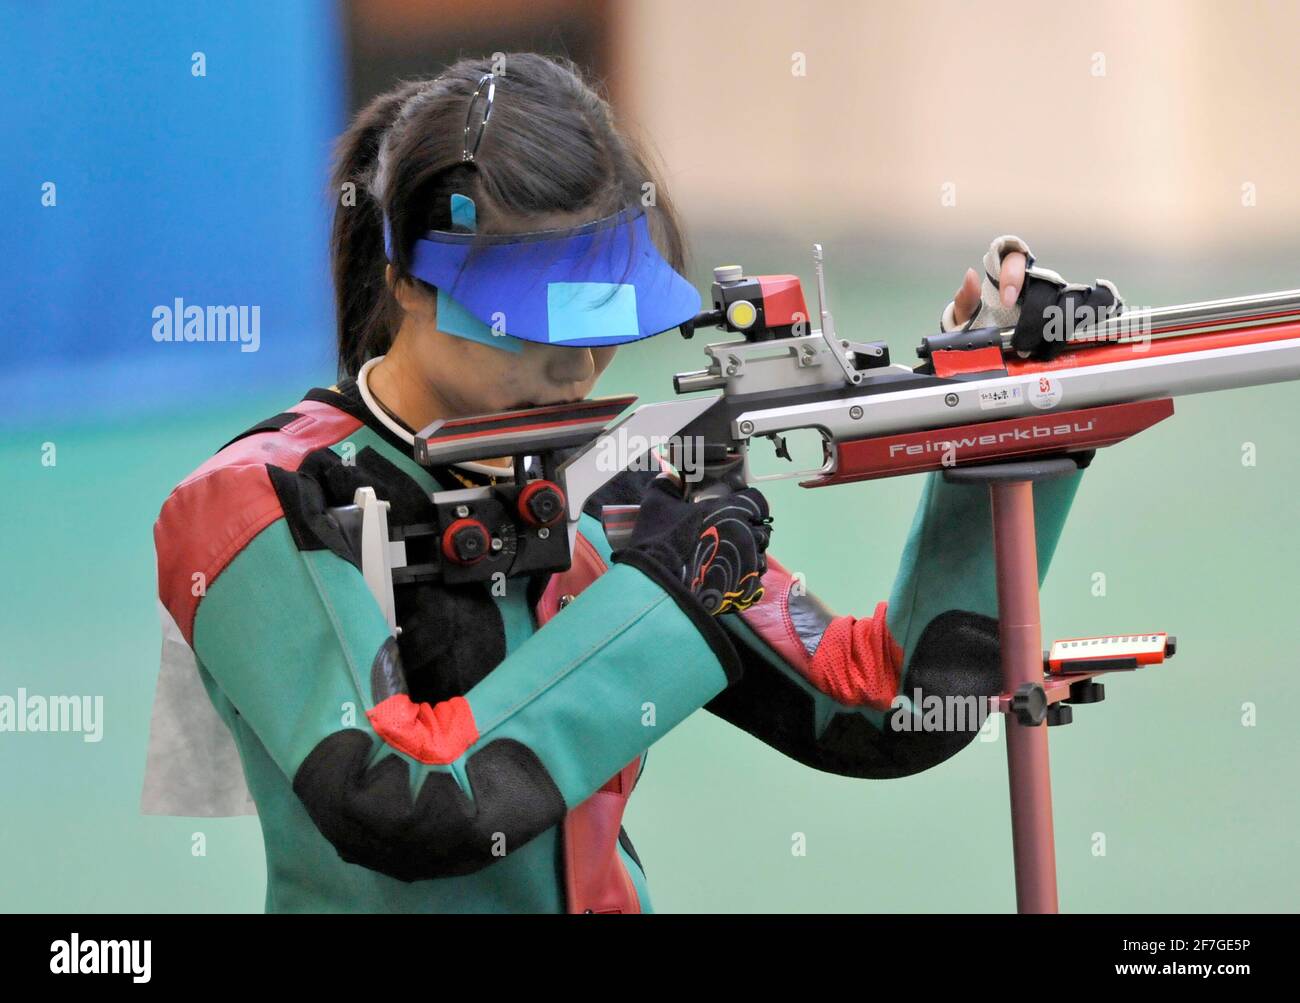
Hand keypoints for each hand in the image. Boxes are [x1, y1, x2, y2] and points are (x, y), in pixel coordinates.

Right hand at [614, 474, 772, 615]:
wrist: (659, 586)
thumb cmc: (661, 541)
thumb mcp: (656, 505)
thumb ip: (665, 484)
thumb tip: (669, 474)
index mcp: (731, 510)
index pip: (757, 502)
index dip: (748, 506)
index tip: (734, 512)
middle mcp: (747, 534)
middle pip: (761, 531)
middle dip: (749, 534)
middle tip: (726, 539)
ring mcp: (749, 563)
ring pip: (759, 558)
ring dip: (748, 558)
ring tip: (727, 562)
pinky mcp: (746, 589)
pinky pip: (755, 582)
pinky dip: (744, 581)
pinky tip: (726, 581)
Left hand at [941, 235, 1122, 359]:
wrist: (987, 343)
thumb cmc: (976, 323)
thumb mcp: (966, 313)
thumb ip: (966, 298)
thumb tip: (971, 274)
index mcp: (1006, 276)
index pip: (1014, 259)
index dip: (1013, 276)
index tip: (1006, 300)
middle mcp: (1031, 282)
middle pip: (1044, 279)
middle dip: (1037, 304)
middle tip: (1024, 329)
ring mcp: (1048, 297)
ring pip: (1063, 294)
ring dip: (1057, 315)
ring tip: (1044, 339)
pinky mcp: (1060, 313)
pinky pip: (1075, 310)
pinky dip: (1076, 320)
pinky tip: (1069, 336)